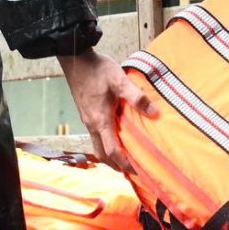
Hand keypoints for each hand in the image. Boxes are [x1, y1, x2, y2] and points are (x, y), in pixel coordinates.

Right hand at [57, 49, 159, 172]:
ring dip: (110, 155)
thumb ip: (136, 97)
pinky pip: (95, 135)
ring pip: (97, 145)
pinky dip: (105, 143)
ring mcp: (86, 119)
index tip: (137, 171)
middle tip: (131, 170)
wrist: (75, 58)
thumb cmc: (97, 69)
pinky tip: (115, 136)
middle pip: (102, 153)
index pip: (112, 151)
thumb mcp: (119, 80)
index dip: (124, 163)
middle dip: (116, 165)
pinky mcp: (85, 113)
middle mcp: (91, 124)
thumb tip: (154, 112)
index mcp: (100, 120)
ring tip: (124, 157)